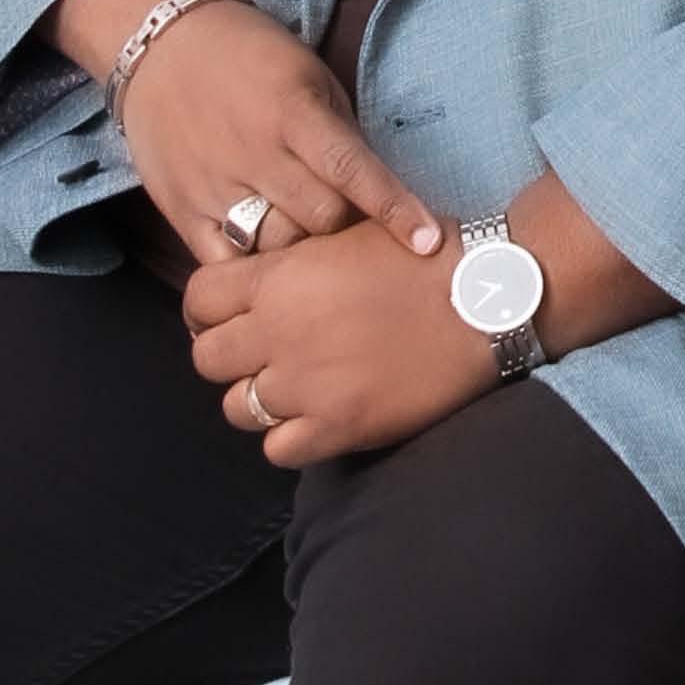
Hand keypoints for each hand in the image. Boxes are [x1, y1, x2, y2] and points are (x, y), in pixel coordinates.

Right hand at [51, 0, 445, 271]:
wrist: (162, 42)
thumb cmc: (251, 57)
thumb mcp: (310, 77)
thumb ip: (340, 136)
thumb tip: (378, 197)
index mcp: (293, 112)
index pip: (353, 170)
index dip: (395, 209)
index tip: (429, 242)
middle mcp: (254, 152)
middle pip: (321, 218)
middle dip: (346, 228)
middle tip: (353, 226)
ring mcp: (212, 185)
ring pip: (276, 247)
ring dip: (302, 250)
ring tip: (308, 240)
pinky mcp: (180, 208)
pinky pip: (222, 263)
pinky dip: (251, 272)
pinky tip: (266, 269)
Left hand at [187, 171, 671, 471]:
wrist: (486, 299)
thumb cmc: (426, 258)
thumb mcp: (350, 235)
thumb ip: (295, 261)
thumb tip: (261, 280)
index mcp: (279, 278)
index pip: (198, 298)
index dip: (208, 309)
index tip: (231, 314)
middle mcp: (279, 333)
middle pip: (207, 358)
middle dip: (227, 355)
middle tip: (261, 353)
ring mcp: (306, 385)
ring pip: (237, 407)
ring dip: (258, 398)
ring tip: (293, 387)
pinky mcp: (338, 426)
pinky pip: (278, 449)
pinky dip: (290, 437)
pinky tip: (318, 416)